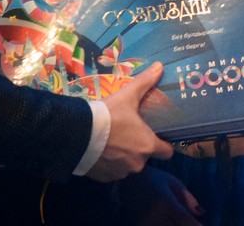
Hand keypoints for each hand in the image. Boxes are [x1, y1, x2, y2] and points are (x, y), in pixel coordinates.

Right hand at [87, 62, 173, 181]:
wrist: (76, 134)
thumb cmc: (108, 116)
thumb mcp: (128, 96)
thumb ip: (145, 82)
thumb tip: (160, 66)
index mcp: (148, 146)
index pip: (167, 152)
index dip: (164, 144)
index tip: (158, 136)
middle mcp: (137, 164)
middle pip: (145, 157)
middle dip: (139, 147)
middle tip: (129, 133)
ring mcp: (120, 173)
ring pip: (128, 165)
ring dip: (124, 156)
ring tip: (114, 141)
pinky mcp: (104, 178)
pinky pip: (113, 171)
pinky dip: (110, 163)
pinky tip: (102, 150)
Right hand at [116, 166, 203, 224]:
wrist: (128, 183)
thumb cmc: (154, 179)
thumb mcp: (174, 183)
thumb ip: (187, 198)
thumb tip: (202, 213)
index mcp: (166, 203)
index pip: (185, 221)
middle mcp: (155, 217)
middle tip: (190, 221)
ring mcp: (146, 224)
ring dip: (176, 225)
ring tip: (180, 220)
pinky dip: (167, 225)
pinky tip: (170, 222)